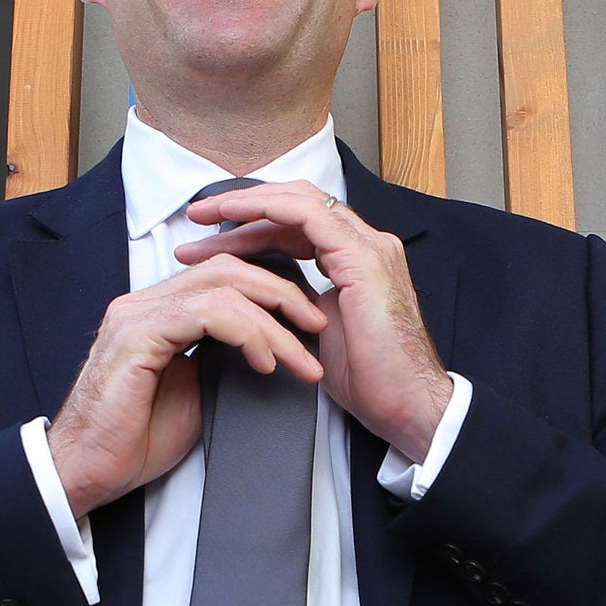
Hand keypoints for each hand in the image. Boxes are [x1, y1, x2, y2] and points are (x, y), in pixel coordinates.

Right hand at [46, 255, 328, 517]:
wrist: (86, 471)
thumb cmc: (133, 439)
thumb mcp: (194, 390)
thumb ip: (220, 358)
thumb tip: (268, 348)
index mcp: (159, 311)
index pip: (225, 276)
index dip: (272, 293)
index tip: (308, 325)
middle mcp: (145, 302)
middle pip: (229, 269)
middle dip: (283, 294)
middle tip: (318, 326)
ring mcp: (138, 314)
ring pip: (224, 286)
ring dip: (273, 320)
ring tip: (300, 356)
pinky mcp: (137, 335)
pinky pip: (206, 312)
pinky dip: (246, 332)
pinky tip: (263, 361)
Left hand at [178, 182, 452, 460]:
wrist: (409, 404)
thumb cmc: (374, 380)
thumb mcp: (320, 332)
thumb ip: (297, 303)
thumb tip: (259, 298)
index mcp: (355, 260)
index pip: (297, 225)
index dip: (252, 225)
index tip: (208, 239)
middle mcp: (365, 244)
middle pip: (295, 206)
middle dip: (243, 206)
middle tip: (196, 217)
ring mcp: (367, 246)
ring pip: (298, 201)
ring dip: (247, 204)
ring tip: (203, 214)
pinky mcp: (362, 257)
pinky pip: (307, 216)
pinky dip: (267, 209)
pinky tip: (234, 214)